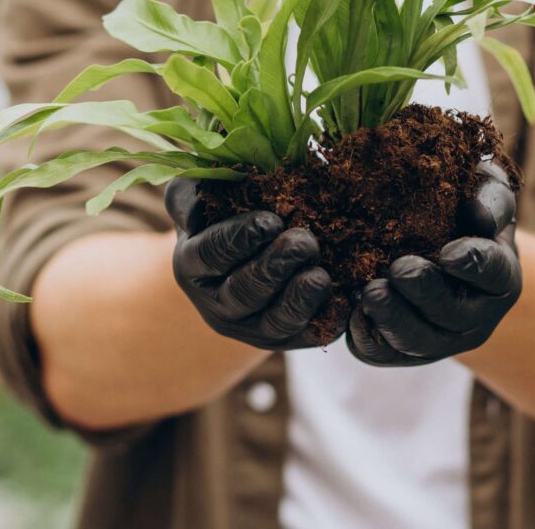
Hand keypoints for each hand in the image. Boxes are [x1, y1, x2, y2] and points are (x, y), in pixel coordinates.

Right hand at [165, 178, 342, 349]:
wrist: (244, 256)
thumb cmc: (223, 215)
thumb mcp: (200, 197)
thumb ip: (189, 194)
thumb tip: (191, 208)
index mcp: (192, 266)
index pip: (212, 254)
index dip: (240, 238)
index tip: (270, 221)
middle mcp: (217, 304)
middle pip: (244, 292)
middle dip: (275, 266)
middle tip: (304, 241)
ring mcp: (251, 328)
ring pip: (275, 322)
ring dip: (299, 299)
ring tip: (319, 275)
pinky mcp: (285, 339)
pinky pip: (309, 335)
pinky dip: (328, 319)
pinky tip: (345, 298)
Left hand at [347, 161, 520, 365]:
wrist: (432, 246)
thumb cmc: (460, 210)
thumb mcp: (481, 190)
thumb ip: (489, 196)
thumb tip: (478, 212)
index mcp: (500, 276)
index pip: (494, 273)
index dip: (473, 265)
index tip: (449, 252)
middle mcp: (476, 316)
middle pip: (454, 316)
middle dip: (426, 294)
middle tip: (399, 269)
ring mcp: (440, 339)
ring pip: (420, 343)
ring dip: (394, 320)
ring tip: (370, 292)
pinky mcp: (402, 351)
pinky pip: (384, 354)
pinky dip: (368, 336)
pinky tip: (352, 312)